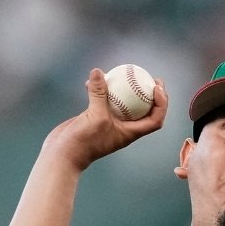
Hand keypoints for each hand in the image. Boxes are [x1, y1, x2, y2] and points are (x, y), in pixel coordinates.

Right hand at [44, 68, 168, 170]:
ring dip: (125, 89)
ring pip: (122, 103)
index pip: (155, 120)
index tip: (157, 88)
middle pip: (143, 110)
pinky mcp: (94, 118)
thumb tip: (98, 71)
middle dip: (149, 94)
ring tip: (126, 74)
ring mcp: (108, 122)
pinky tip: (94, 78)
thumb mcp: (95, 116)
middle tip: (149, 77)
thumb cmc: (84, 142)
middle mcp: (122, 128)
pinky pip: (102, 101)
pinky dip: (101, 90)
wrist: (63, 154)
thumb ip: (99, 93)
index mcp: (130, 132)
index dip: (161, 104)